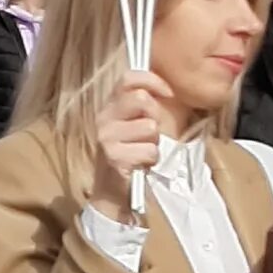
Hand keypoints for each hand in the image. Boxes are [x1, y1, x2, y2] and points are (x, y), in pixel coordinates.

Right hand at [90, 70, 171, 217]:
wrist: (111, 193)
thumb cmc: (128, 156)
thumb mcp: (131, 126)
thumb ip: (142, 106)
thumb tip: (166, 87)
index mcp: (108, 107)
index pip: (128, 79)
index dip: (152, 80)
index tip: (168, 92)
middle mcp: (103, 119)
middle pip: (141, 99)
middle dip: (155, 116)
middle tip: (150, 133)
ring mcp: (107, 138)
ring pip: (150, 127)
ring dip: (154, 143)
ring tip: (143, 152)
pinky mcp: (115, 158)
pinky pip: (150, 150)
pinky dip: (152, 160)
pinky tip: (141, 165)